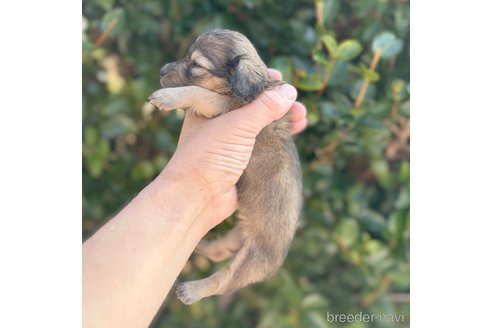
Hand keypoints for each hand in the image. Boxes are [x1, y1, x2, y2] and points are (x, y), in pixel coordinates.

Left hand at [160, 69, 306, 229]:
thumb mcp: (237, 125)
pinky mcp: (241, 161)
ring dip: (281, 120)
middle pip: (252, 106)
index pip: (237, 87)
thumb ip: (264, 107)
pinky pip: (264, 146)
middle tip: (295, 99)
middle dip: (275, 102)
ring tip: (302, 116)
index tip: (278, 77)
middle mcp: (219, 122)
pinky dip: (279, 139)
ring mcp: (231, 142)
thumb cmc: (209, 155)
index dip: (257, 81)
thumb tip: (289, 91)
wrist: (197, 198)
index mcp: (210, 106)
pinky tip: (295, 132)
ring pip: (260, 126)